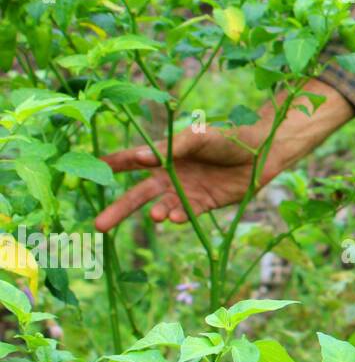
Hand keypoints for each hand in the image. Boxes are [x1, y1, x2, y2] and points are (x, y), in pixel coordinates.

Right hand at [94, 126, 263, 231]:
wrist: (264, 150)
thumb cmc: (230, 136)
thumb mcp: (199, 137)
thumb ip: (171, 147)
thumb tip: (140, 157)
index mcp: (165, 155)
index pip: (131, 161)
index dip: (111, 166)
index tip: (84, 173)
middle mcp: (171, 175)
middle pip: (138, 194)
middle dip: (119, 208)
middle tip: (98, 225)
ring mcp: (186, 191)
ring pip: (160, 208)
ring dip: (155, 213)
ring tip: (156, 215)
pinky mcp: (204, 204)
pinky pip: (185, 214)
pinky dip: (178, 217)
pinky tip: (174, 217)